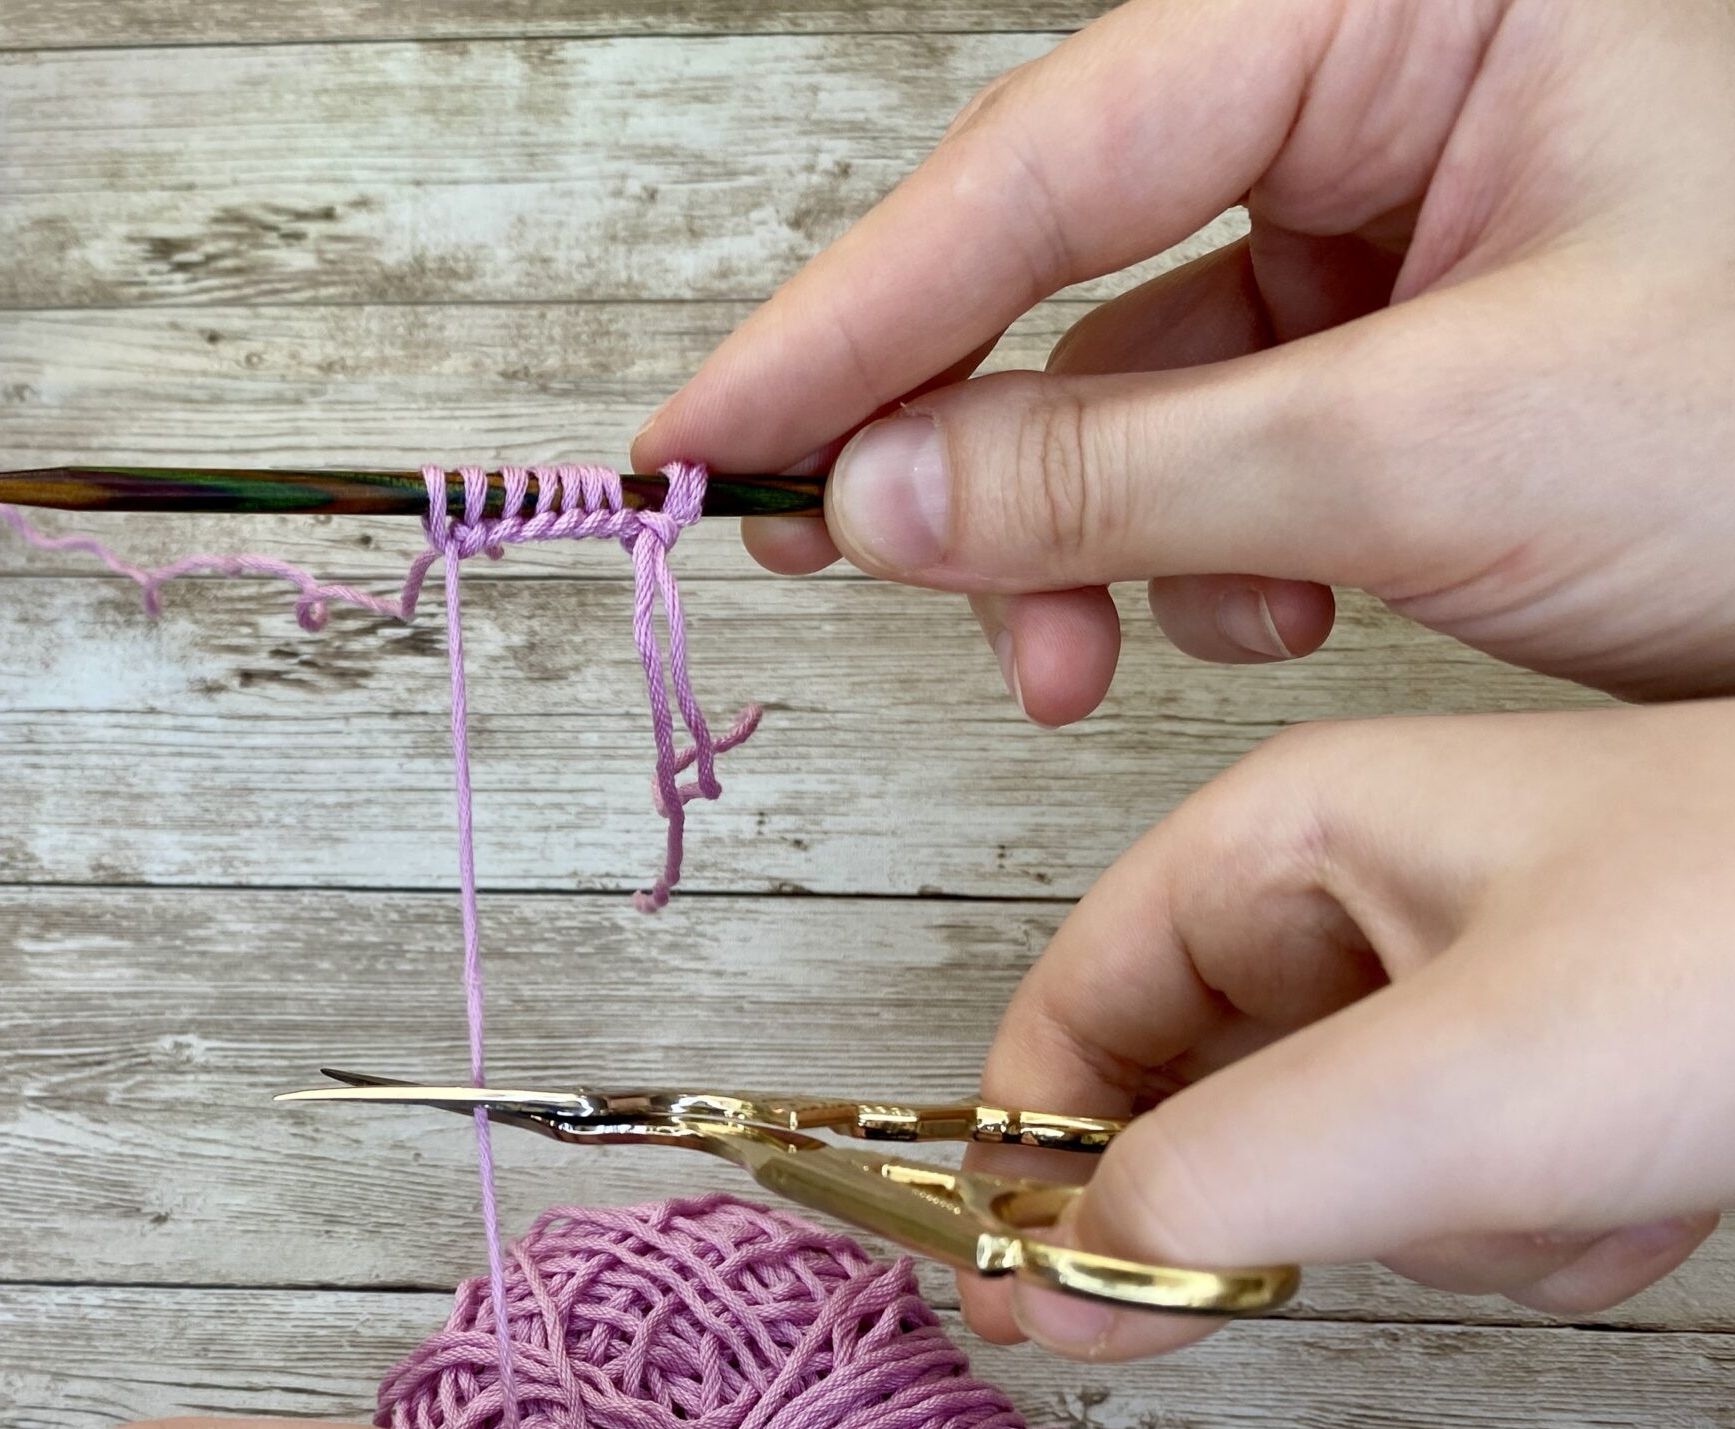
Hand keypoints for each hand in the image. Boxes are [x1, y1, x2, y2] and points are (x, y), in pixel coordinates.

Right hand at [635, 0, 1734, 724]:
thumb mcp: (1436, 451)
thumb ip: (1120, 469)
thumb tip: (872, 496)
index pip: (1046, 155)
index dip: (847, 319)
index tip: (696, 438)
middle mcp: (1401, 68)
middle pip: (1072, 251)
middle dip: (975, 447)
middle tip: (844, 569)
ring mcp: (1415, 193)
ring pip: (1141, 363)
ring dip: (1090, 532)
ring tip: (1094, 658)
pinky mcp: (1428, 315)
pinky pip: (1236, 421)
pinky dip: (1206, 542)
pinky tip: (1259, 612)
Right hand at [957, 699, 1730, 1359]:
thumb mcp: (1453, 1079)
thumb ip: (1217, 1179)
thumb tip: (1045, 1280)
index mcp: (1290, 834)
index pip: (1071, 1002)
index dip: (1031, 1148)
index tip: (1025, 1292)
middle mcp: (1361, 901)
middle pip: (1201, 1110)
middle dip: (1313, 1195)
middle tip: (1399, 1205)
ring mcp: (1462, 990)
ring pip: (1340, 1180)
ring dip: (1456, 1219)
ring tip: (1583, 1161)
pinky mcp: (1552, 1068)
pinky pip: (1466, 1204)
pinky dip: (1548, 1227)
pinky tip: (1649, 1174)